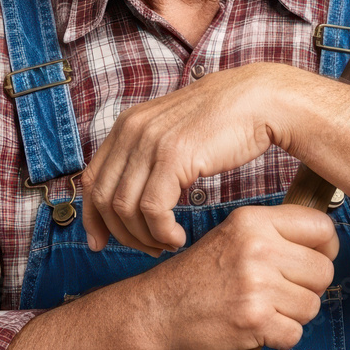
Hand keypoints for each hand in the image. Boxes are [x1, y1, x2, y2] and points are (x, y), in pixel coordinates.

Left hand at [82, 65, 286, 254]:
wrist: (258, 101)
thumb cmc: (223, 122)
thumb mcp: (172, 132)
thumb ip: (147, 155)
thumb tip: (129, 192)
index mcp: (127, 124)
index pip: (90, 179)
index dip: (92, 217)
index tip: (100, 243)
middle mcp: (132, 130)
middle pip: (103, 198)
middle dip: (121, 234)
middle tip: (147, 249)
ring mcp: (150, 141)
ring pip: (125, 208)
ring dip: (144, 237)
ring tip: (167, 243)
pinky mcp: (173, 156)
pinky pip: (153, 209)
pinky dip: (162, 232)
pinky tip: (178, 237)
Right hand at [140, 204, 339, 349]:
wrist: (160, 309)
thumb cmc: (201, 274)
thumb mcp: (234, 233)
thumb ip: (275, 231)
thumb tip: (325, 238)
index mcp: (254, 220)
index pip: (321, 226)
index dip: (327, 246)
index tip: (317, 257)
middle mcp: (259, 248)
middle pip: (323, 270)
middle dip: (309, 286)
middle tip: (284, 290)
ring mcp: (257, 285)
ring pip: (312, 305)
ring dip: (294, 313)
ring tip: (265, 307)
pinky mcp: (254, 320)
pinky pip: (295, 334)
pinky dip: (280, 337)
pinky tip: (258, 327)